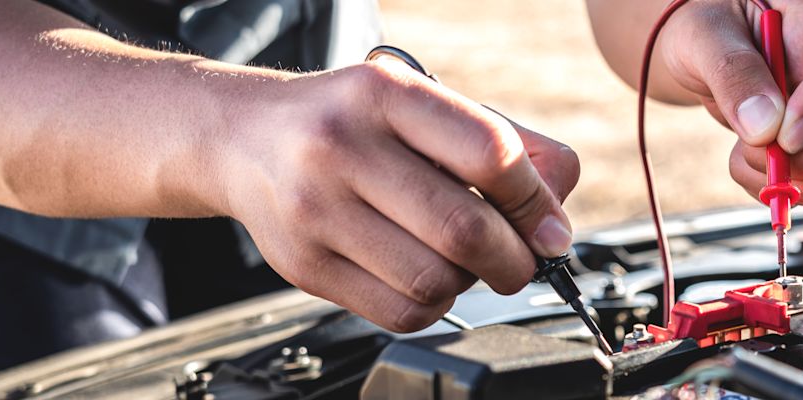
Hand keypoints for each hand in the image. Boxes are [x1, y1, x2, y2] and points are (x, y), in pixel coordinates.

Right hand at [216, 60, 579, 331]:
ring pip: (435, 280)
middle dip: (515, 258)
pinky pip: (401, 311)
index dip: (534, 200)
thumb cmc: (356, 122)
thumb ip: (507, 145)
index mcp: (386, 94)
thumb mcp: (426, 104)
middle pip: (464, 229)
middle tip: (522, 259)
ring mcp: (315, 209)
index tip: (548, 225)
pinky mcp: (303, 265)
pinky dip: (433, 304)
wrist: (246, 138)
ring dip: (472, 282)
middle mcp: (342, 146)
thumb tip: (557, 215)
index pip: (490, 153)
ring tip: (465, 261)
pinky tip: (425, 275)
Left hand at [659, 0, 802, 203]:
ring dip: (773, 174)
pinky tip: (745, 151)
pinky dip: (764, 183)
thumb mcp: (705, 33)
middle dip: (787, 159)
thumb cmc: (709, 23)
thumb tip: (765, 132)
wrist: (703, 47)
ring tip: (741, 138)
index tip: (782, 124)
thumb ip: (733, 72)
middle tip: (748, 136)